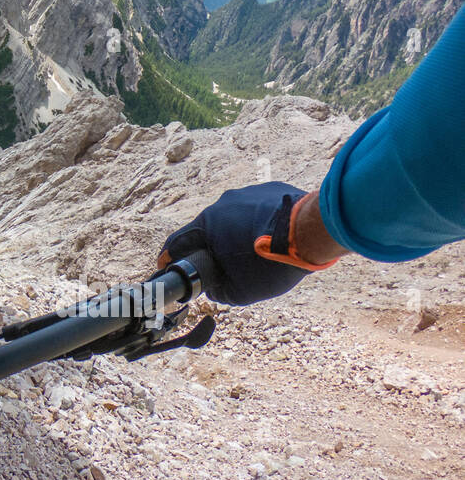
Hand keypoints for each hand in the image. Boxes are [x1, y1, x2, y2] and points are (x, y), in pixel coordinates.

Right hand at [157, 182, 339, 305]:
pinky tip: (273, 236)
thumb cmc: (272, 262)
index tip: (166, 264)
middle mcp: (222, 203)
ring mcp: (247, 193)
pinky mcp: (271, 189)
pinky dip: (260, 222)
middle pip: (209, 228)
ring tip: (256, 250)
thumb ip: (220, 291)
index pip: (178, 241)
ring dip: (239, 233)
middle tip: (223, 263)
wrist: (313, 231)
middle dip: (212, 246)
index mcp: (207, 224)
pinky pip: (258, 208)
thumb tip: (213, 289)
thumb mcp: (242, 291)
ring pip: (235, 216)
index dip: (170, 256)